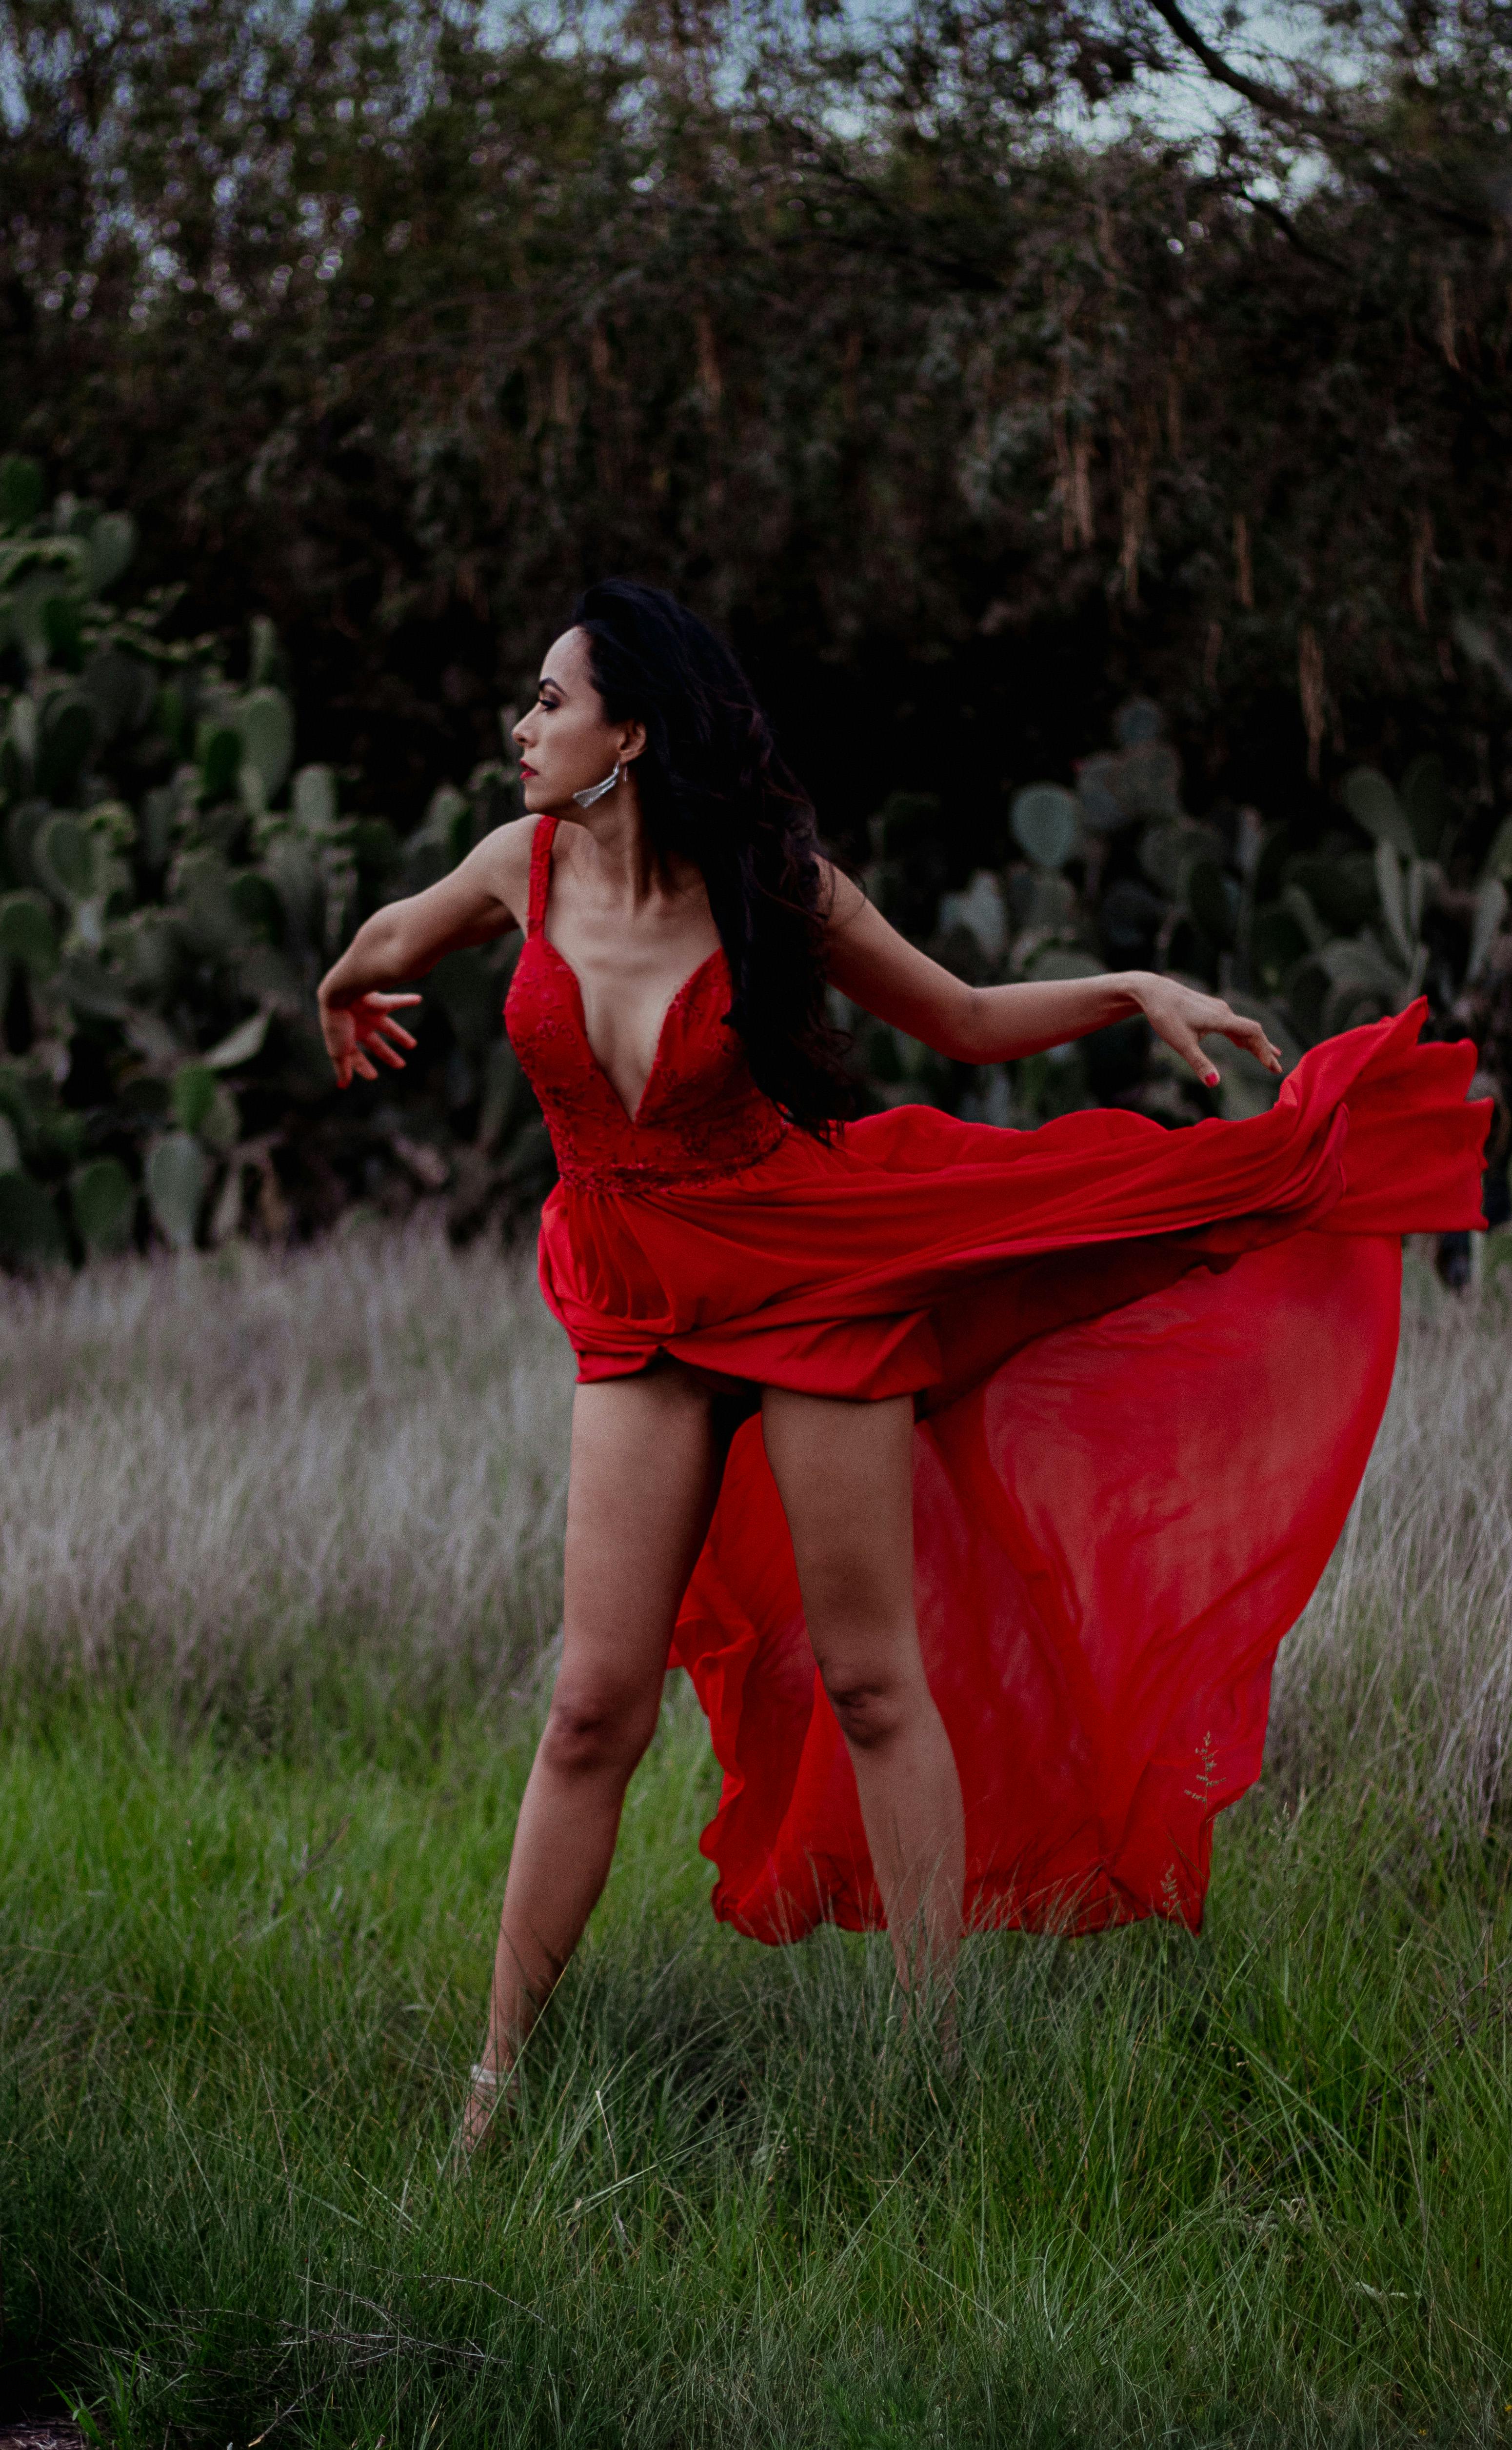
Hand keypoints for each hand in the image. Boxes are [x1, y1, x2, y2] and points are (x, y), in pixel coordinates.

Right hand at [319, 989, 420, 1087]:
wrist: (340, 994)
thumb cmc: (336, 1024)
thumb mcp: (339, 1051)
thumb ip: (343, 1068)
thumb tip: (343, 1086)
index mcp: (348, 1037)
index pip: (357, 1055)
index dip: (363, 1066)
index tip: (373, 1076)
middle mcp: (360, 1025)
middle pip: (376, 1043)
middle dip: (387, 1055)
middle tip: (401, 1065)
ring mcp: (370, 1013)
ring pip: (389, 1027)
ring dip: (401, 1036)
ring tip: (413, 1045)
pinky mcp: (379, 1001)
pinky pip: (396, 1000)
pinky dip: (407, 1000)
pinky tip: (418, 1000)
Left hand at [1131, 974, 1283, 1087]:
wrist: (1153, 991)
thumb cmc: (1165, 1015)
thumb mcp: (1181, 1043)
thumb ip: (1199, 1063)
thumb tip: (1214, 1083)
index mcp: (1221, 1019)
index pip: (1253, 1033)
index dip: (1264, 1050)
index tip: (1272, 1067)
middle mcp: (1224, 1012)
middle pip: (1253, 1031)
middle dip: (1265, 1051)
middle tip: (1277, 1069)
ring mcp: (1218, 1009)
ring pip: (1244, 1028)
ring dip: (1256, 1044)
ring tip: (1269, 1059)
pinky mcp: (1210, 1010)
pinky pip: (1233, 1025)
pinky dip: (1242, 1037)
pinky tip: (1244, 1046)